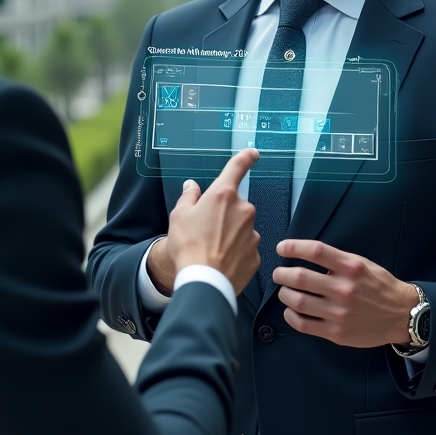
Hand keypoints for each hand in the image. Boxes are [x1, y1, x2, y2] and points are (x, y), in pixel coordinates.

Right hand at [148, 149, 260, 295]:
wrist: (203, 281)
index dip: (246, 157)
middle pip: (235, 205)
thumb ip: (188, 197)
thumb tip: (192, 186)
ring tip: (212, 249)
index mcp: (223, 195)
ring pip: (241, 227)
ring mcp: (252, 233)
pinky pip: (245, 248)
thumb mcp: (179, 216)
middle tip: (206, 229)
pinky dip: (236, 252)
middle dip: (224, 213)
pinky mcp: (256, 254)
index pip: (237, 167)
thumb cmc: (188, 246)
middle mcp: (243, 209)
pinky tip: (222, 261)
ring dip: (230, 233)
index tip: (253, 153)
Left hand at [272, 239, 418, 348]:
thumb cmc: (379, 286)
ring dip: (284, 294)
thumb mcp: (361, 264)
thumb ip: (336, 260)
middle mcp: (344, 289)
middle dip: (282, 274)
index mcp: (350, 267)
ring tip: (284, 291)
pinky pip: (303, 324)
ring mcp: (339, 313)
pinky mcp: (337, 333)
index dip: (293, 247)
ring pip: (297, 301)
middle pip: (300, 278)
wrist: (401, 315)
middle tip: (279, 273)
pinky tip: (290, 311)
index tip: (281, 248)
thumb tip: (304, 254)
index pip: (315, 251)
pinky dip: (290, 316)